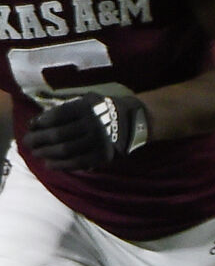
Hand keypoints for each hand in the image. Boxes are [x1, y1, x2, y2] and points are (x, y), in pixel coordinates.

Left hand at [23, 93, 149, 169]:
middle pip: (58, 134)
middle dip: (38, 139)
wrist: (135, 121)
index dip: (40, 122)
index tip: (30, 126)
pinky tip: (49, 165)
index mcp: (87, 107)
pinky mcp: (102, 155)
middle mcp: (92, 124)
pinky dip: (61, 165)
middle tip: (27, 142)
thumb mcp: (88, 100)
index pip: (57, 116)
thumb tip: (37, 122)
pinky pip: (77, 162)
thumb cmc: (103, 109)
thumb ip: (65, 108)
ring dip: (46, 153)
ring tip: (36, 153)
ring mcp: (98, 141)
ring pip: (65, 150)